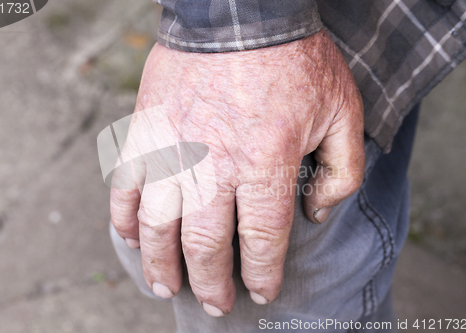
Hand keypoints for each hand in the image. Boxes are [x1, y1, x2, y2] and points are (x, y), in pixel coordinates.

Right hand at [110, 29, 364, 316]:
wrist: (240, 14)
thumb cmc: (293, 61)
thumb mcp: (341, 112)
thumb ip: (340, 172)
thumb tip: (316, 214)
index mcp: (264, 163)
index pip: (262, 239)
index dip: (262, 273)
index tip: (261, 291)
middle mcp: (212, 166)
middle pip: (206, 244)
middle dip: (211, 282)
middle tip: (215, 303)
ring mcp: (172, 150)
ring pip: (158, 226)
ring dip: (160, 263)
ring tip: (165, 285)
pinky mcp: (146, 132)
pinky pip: (126, 185)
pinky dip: (124, 217)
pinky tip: (130, 237)